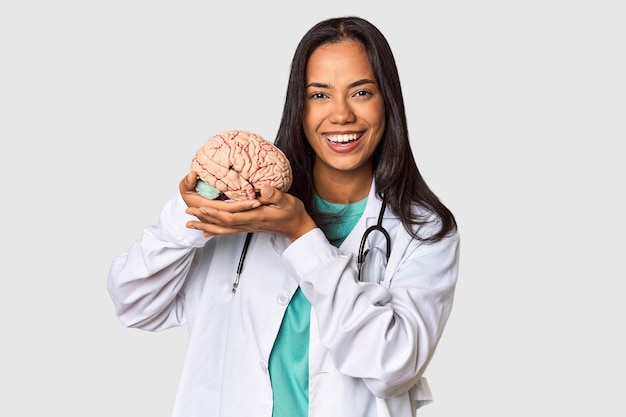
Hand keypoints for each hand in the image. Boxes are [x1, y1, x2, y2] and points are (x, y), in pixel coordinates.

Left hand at [181, 172, 316, 240]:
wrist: (297, 226)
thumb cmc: (293, 213)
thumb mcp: (287, 201)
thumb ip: (275, 195)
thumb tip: (264, 189)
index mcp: (256, 216)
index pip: (231, 216)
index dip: (214, 213)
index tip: (201, 207)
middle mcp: (249, 223)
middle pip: (222, 223)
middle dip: (204, 219)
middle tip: (187, 214)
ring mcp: (248, 226)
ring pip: (223, 229)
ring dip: (206, 226)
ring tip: (190, 224)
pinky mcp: (248, 227)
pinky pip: (228, 231)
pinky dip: (215, 231)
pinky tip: (206, 232)